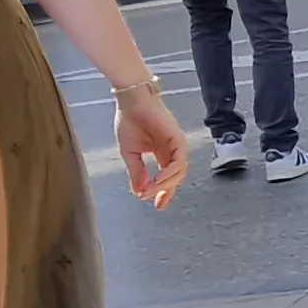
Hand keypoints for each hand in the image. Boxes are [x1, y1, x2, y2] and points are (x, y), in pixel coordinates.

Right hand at [114, 86, 189, 208]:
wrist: (130, 102)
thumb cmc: (129, 121)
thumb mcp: (130, 153)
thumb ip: (136, 172)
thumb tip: (139, 192)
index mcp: (161, 153)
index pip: (167, 178)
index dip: (162, 193)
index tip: (156, 205)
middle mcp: (171, 151)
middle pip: (175, 178)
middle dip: (166, 192)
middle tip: (155, 202)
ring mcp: (176, 145)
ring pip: (179, 172)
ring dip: (165, 184)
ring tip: (151, 190)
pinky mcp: (178, 139)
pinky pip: (178, 161)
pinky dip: (169, 172)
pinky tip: (158, 179)